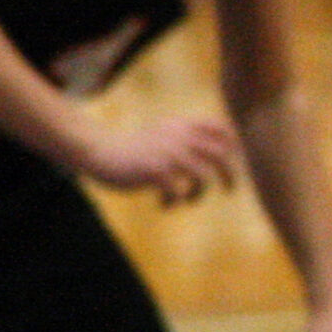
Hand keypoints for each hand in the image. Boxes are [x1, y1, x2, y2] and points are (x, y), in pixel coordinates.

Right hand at [76, 115, 240, 204]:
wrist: (98, 150)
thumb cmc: (127, 147)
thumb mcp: (158, 134)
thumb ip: (181, 136)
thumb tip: (206, 150)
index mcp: (181, 126)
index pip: (220, 129)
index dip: (233, 145)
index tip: (231, 160)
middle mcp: (179, 137)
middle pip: (221, 155)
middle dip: (230, 175)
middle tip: (229, 189)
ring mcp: (168, 154)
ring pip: (203, 177)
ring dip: (200, 193)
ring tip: (190, 200)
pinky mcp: (155, 171)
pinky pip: (178, 192)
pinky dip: (174, 202)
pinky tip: (164, 205)